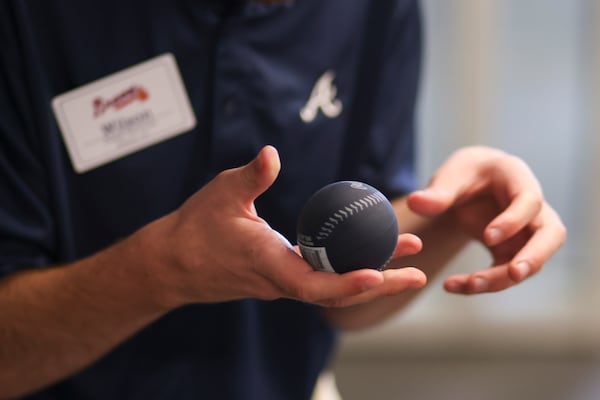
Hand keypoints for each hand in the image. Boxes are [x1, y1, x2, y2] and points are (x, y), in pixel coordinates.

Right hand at [153, 146, 423, 307]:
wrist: (172, 263)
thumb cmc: (195, 228)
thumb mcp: (220, 193)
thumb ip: (251, 176)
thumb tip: (272, 153)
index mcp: (267, 263)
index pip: (312, 284)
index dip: (346, 282)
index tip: (378, 274)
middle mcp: (279, 281)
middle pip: (336, 293)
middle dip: (379, 284)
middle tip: (419, 273)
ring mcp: (281, 283)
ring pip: (332, 288)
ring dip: (370, 278)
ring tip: (406, 262)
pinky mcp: (280, 278)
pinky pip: (321, 279)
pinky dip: (348, 271)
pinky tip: (366, 254)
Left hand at [407, 146, 565, 293]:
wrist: (470, 185)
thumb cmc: (465, 174)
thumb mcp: (451, 176)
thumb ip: (437, 192)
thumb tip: (415, 203)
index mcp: (518, 179)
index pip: (529, 202)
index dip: (513, 220)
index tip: (488, 237)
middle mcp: (533, 208)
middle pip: (551, 235)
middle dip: (535, 257)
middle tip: (514, 274)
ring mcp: (527, 233)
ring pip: (529, 262)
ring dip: (502, 278)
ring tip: (468, 285)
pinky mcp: (514, 252)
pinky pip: (506, 273)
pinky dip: (484, 283)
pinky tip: (453, 286)